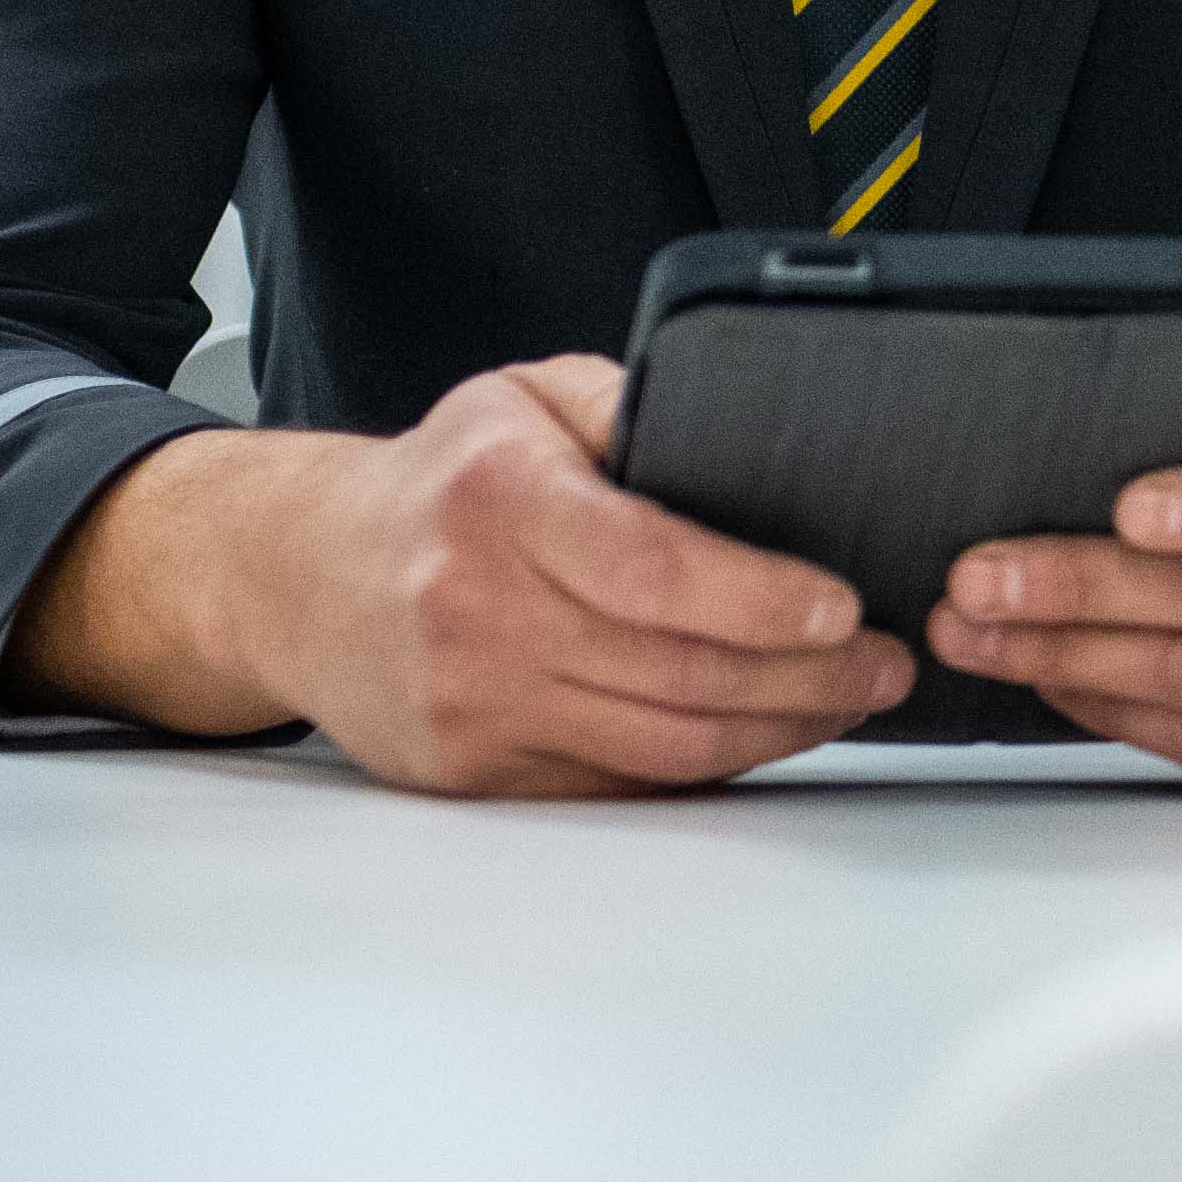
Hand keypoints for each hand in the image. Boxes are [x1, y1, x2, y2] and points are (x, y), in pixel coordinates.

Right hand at [20, 353, 909, 796]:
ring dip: (778, 731)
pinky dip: (707, 765)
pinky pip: (620, 783)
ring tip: (848, 700)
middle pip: (676, 671)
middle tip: (883, 662)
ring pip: (662, 743)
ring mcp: (472, 703)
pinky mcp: (475, 772)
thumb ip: (636, 402)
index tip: (841, 609)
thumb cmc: (436, 484)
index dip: (761, 601)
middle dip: (807, 678)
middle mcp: (476, 610)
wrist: (299, 576)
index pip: (652, 568)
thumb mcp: (523, 398)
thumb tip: (752, 429)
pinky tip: (763, 732)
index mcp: (498, 502)